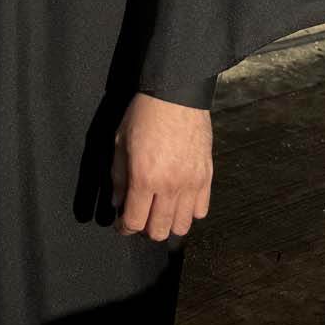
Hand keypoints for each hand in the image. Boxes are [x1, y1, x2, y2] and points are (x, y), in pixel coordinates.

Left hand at [110, 93, 212, 239]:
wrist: (176, 94)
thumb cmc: (145, 114)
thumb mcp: (121, 141)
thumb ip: (118, 176)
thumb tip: (117, 202)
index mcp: (144, 178)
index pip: (135, 222)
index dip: (125, 228)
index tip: (123, 225)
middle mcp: (169, 186)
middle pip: (160, 231)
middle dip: (146, 229)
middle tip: (142, 216)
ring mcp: (191, 183)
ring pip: (182, 226)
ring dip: (169, 222)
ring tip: (161, 209)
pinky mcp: (207, 176)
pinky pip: (201, 210)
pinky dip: (190, 211)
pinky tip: (180, 199)